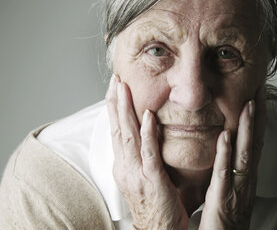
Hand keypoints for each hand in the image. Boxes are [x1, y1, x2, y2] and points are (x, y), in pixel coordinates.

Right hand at [106, 75, 187, 229]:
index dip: (114, 109)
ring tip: (123, 88)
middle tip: (115, 80)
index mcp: (123, 165)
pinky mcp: (151, 179)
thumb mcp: (141, 176)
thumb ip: (141, 154)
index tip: (114, 89)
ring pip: (128, 136)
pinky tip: (146, 115)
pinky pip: (148, 152)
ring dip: (126, 110)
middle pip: (117, 129)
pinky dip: (146, 133)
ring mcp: (136, 172)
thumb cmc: (154, 203)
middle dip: (116, 103)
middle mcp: (125, 166)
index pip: (116, 131)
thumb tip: (144, 133)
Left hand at [199, 85, 266, 229]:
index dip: (258, 118)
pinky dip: (227, 154)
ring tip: (249, 104)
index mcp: (246, 174)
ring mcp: (237, 187)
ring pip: (245, 153)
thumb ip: (232, 167)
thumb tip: (229, 147)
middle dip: (258, 115)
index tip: (257, 95)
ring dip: (248, 128)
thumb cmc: (227, 217)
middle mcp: (246, 178)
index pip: (255, 141)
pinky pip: (225, 173)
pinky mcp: (223, 198)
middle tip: (259, 89)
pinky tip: (226, 136)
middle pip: (256, 142)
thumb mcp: (233, 187)